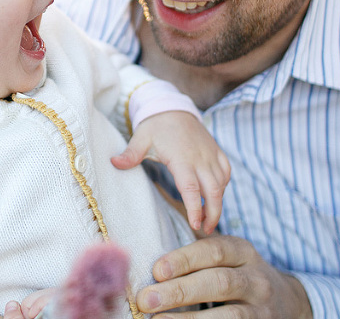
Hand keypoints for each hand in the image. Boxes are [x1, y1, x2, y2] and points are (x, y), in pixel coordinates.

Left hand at [111, 111, 229, 233]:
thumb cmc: (156, 126)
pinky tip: (215, 196)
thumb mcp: (141, 138)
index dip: (195, 208)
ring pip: (222, 183)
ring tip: (208, 219)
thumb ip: (130, 154)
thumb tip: (113, 163)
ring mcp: (211, 155)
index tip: (195, 224)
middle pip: (214, 191)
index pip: (192, 189)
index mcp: (182, 158)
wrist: (173, 107)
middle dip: (213, 213)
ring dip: (218, 202)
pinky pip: (226, 172)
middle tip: (205, 231)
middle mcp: (200, 158)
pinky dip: (223, 186)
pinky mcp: (216, 152)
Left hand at [135, 235, 312, 317]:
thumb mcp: (226, 255)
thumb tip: (150, 232)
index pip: (213, 251)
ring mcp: (261, 307)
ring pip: (229, 314)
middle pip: (218, 282)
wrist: (287, 301)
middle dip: (179, 291)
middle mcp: (255, 277)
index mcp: (241, 251)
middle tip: (146, 299)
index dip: (184, 260)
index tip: (156, 270)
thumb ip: (196, 248)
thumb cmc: (238, 273)